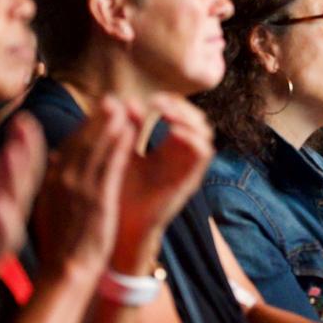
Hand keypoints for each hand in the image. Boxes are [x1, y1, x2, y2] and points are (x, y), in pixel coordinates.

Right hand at [31, 96, 136, 279]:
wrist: (66, 271)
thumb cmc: (59, 244)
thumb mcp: (48, 208)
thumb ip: (53, 182)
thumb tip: (55, 159)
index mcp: (49, 181)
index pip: (68, 146)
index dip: (83, 127)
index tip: (96, 114)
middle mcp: (62, 180)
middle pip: (81, 141)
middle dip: (97, 118)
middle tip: (111, 100)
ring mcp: (79, 189)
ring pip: (96, 148)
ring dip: (110, 124)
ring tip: (123, 107)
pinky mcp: (98, 199)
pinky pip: (110, 165)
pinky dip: (118, 145)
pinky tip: (129, 131)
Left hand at [112, 93, 214, 267]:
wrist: (120, 223)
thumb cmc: (118, 188)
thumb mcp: (121, 152)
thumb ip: (125, 127)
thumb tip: (122, 99)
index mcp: (166, 146)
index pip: (180, 113)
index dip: (170, 101)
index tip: (151, 99)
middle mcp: (181, 155)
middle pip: (196, 118)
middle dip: (180, 106)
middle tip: (159, 104)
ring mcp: (187, 167)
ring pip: (204, 131)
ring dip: (188, 118)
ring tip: (166, 115)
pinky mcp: (190, 179)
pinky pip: (204, 153)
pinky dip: (194, 138)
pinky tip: (173, 132)